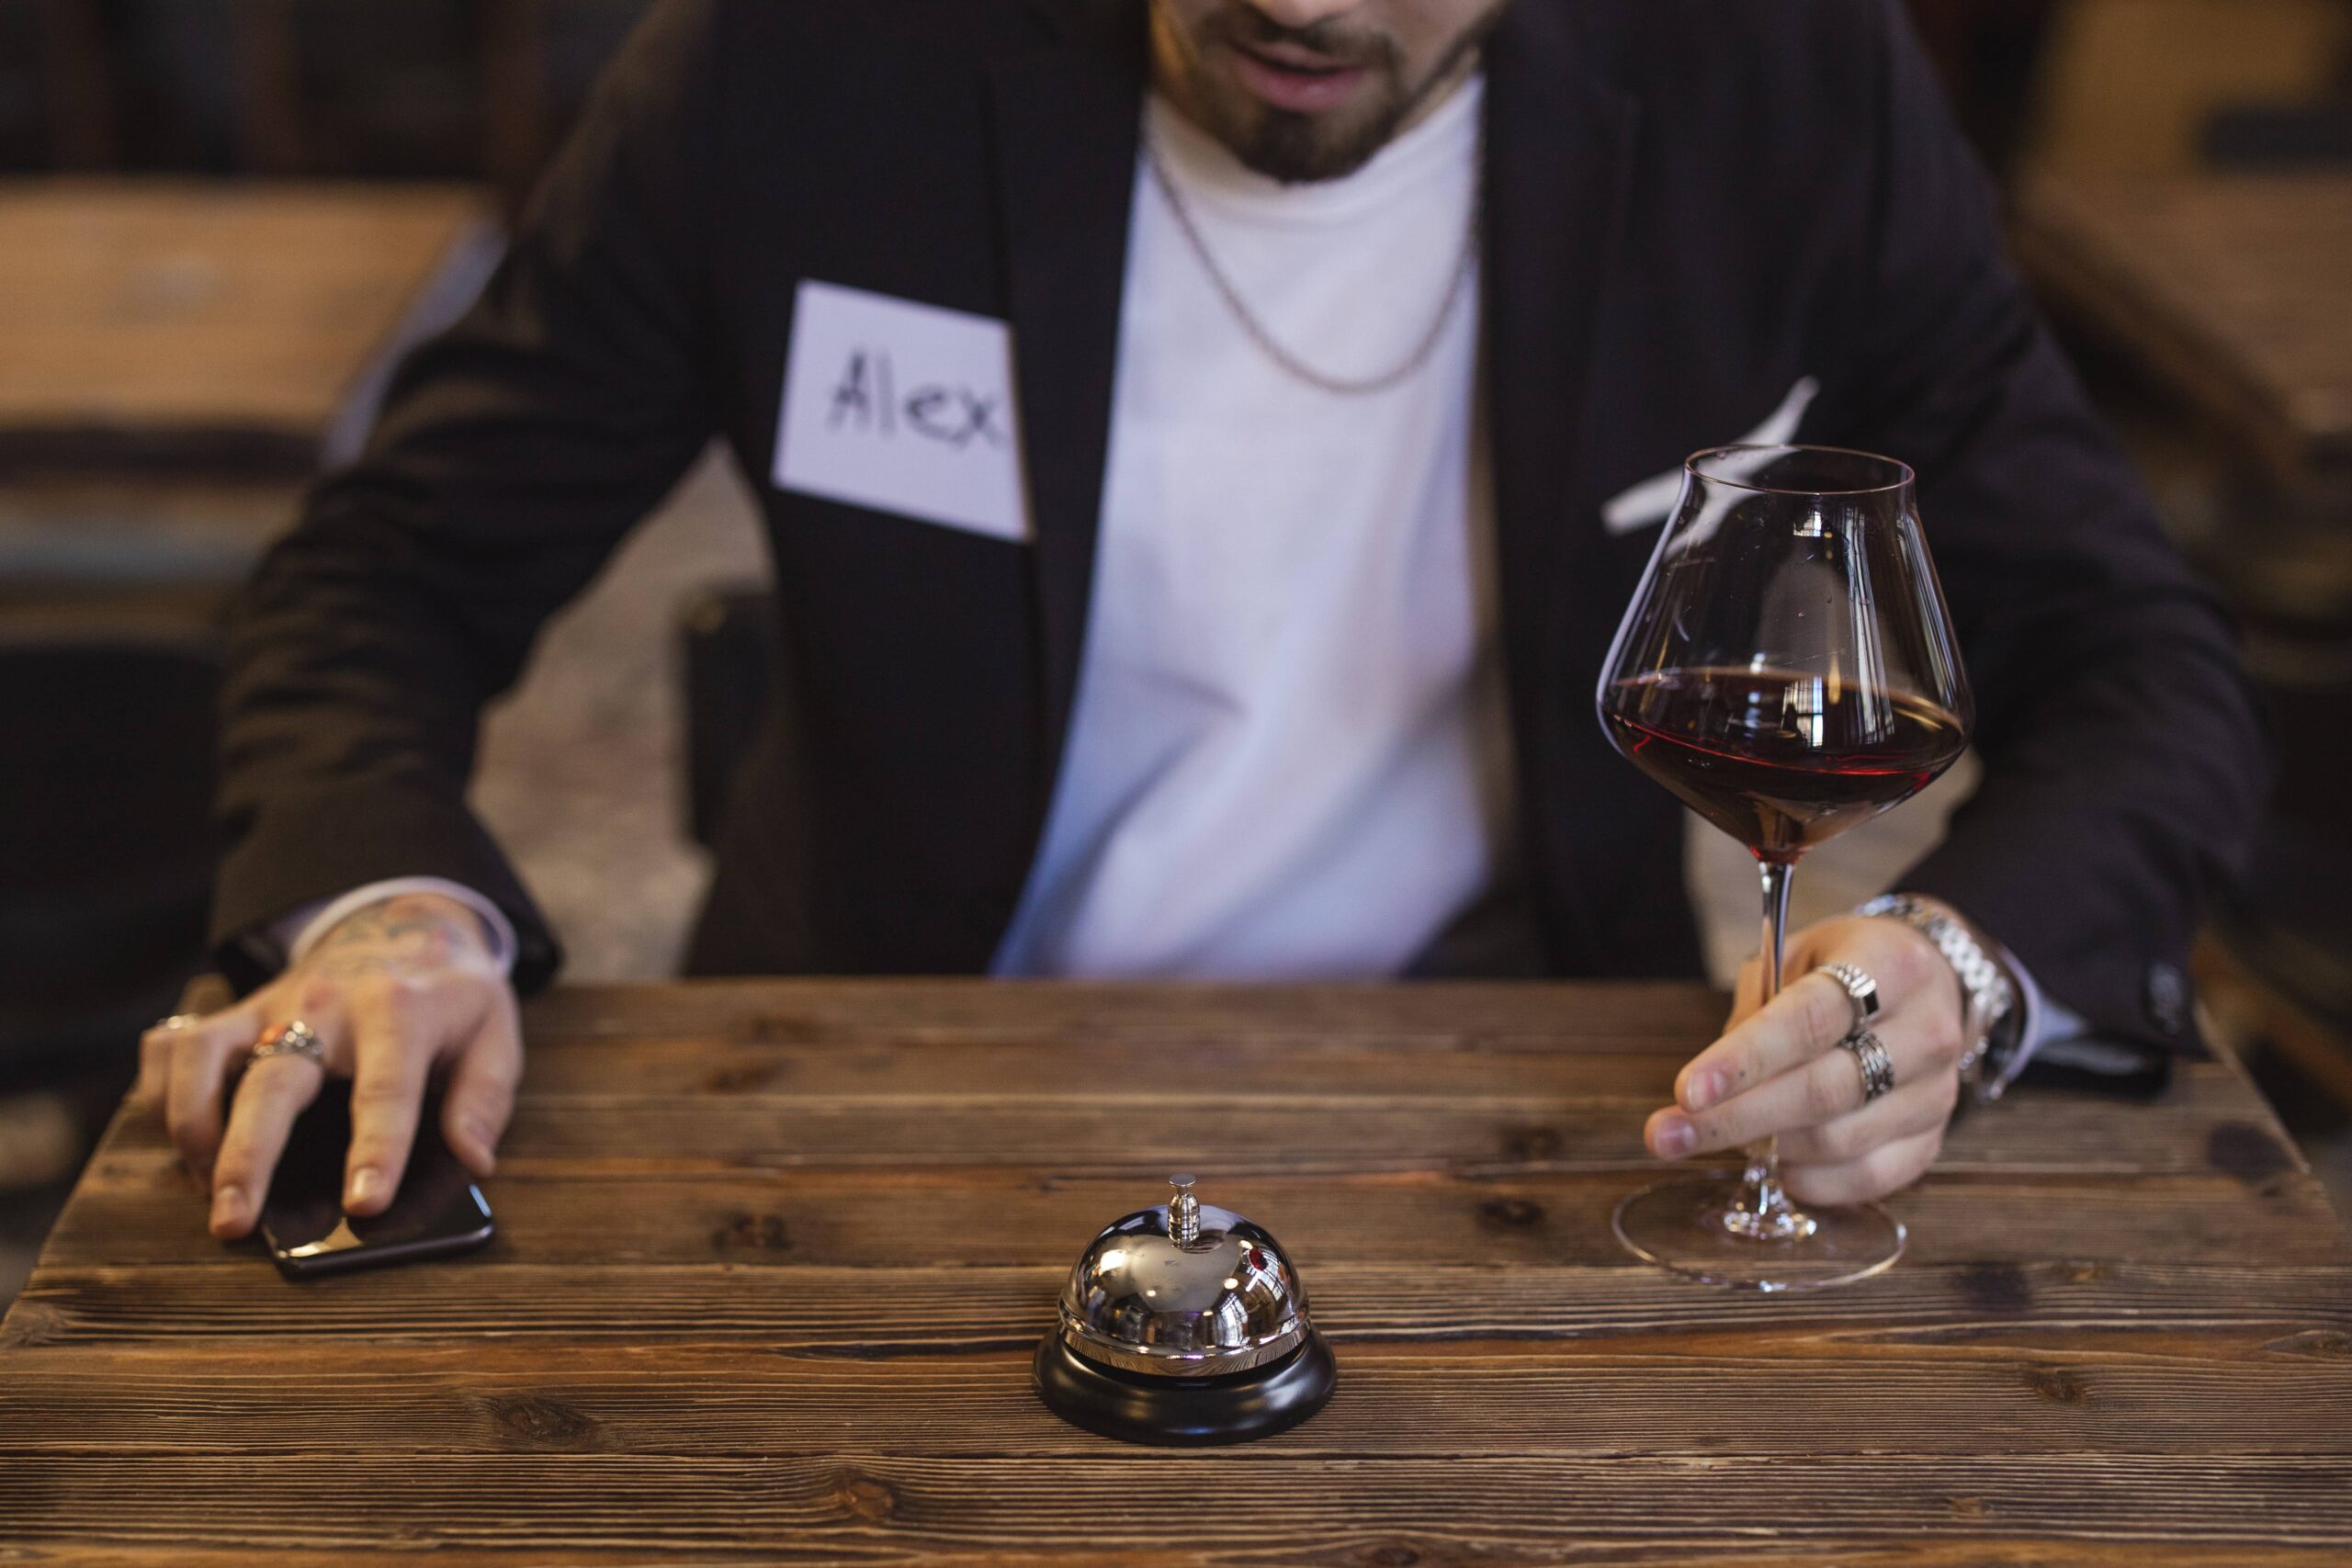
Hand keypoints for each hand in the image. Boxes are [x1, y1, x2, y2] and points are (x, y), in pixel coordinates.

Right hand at [136, 892, 520, 1239]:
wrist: (405, 926)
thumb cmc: (449, 998)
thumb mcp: (494, 1031)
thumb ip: (484, 1096)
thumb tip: (473, 1159)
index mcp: (399, 1011)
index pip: (385, 1086)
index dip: (376, 1149)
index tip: (363, 1205)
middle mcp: (325, 1003)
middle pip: (272, 1080)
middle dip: (249, 1156)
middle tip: (235, 1223)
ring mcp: (270, 1005)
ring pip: (203, 1057)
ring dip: (192, 1127)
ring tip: (207, 1190)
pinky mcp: (234, 1013)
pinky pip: (173, 1045)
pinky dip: (160, 1093)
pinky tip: (182, 1141)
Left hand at [1642, 904, 1968, 1204]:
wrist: (1931, 983)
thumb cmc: (1845, 967)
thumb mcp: (1796, 955)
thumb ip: (1756, 1008)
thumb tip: (1713, 1084)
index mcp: (1890, 966)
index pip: (1808, 1020)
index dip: (1744, 1060)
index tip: (1685, 1091)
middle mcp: (1927, 1031)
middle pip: (1822, 1090)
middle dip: (1734, 1119)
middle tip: (1666, 1136)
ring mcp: (1938, 1091)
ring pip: (1840, 1141)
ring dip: (1768, 1148)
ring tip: (1723, 1134)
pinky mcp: (1933, 1137)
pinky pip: (1867, 1177)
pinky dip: (1810, 1180)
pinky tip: (1777, 1163)